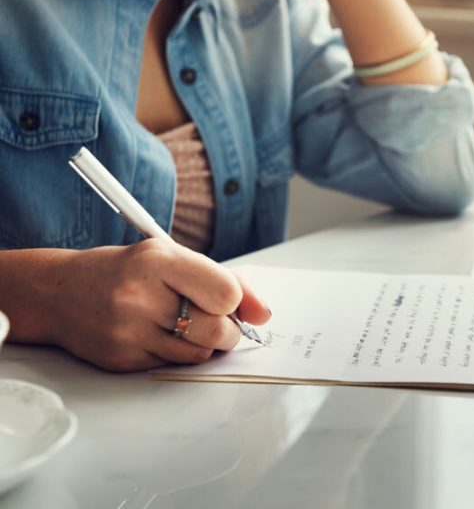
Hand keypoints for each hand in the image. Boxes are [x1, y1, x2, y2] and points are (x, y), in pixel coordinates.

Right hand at [48, 239, 270, 371]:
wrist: (60, 292)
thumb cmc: (126, 271)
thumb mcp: (171, 258)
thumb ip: (222, 279)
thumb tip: (263, 313)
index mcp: (157, 260)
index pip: (225, 292)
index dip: (235, 301)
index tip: (228, 300)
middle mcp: (139, 295)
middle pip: (216, 330)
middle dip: (228, 331)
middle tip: (220, 323)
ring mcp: (127, 330)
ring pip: (199, 354)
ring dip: (204, 344)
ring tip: (185, 324)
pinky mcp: (120, 359)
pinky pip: (173, 365)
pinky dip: (177, 354)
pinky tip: (158, 334)